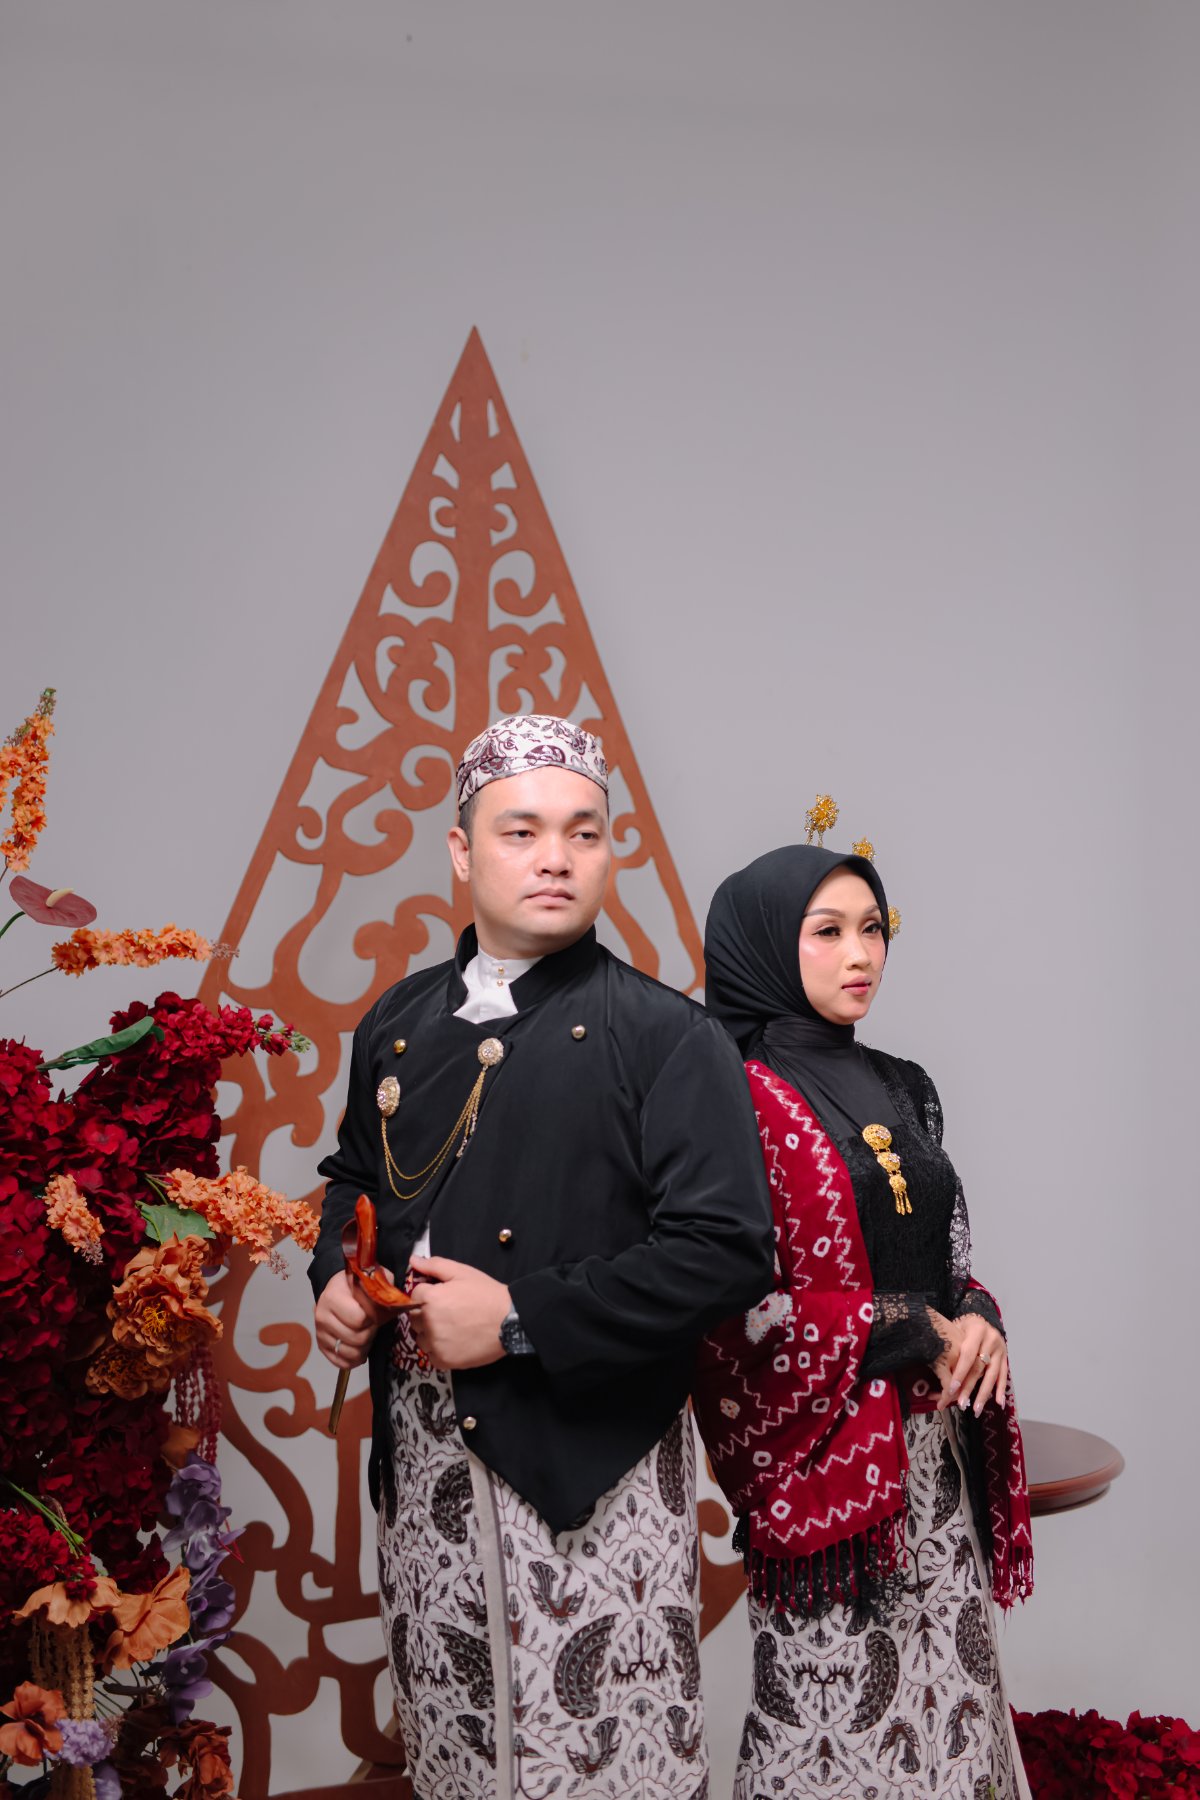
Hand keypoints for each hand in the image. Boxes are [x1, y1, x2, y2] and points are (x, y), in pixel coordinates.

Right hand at [314, 1268, 393, 1368]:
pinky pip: (341, 1363)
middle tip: (374, 1326)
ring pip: (350, 1353)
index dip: (374, 1319)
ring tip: (367, 1336)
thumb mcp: (370, 1277)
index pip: (359, 1319)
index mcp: (332, 1298)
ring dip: (364, 1348)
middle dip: (371, 1334)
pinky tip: (360, 1351)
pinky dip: (354, 1360)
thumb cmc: (355, 1285)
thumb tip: (395, 1302)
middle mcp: (322, 1317)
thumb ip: (383, 1286)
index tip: (377, 1314)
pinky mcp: (321, 1346)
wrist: (337, 1289)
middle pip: (356, 1338)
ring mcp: (320, 1333)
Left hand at [407, 1256, 510, 1370]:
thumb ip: (434, 1265)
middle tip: (449, 1312)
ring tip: (452, 1328)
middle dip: (427, 1313)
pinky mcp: (444, 1360)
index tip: (443, 1297)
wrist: (510, 1321)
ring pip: (421, 1338)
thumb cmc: (486, 1294)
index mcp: (430, 1298)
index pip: (415, 1296)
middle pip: (415, 1317)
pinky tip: (454, 1342)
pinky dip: (439, 1350)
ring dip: (430, 1333)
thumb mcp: (462, 1272)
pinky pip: (431, 1355)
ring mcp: (435, 1344)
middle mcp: (428, 1322)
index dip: (429, 1294)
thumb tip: (413, 1260)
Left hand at [928, 1308, 1008, 1414]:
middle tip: (961, 1404)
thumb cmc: (963, 1326)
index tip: (951, 1389)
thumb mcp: (956, 1328)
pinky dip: (1001, 1390)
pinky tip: (999, 1403)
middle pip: (979, 1368)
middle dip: (969, 1388)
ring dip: (984, 1394)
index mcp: (977, 1331)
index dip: (960, 1373)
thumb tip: (939, 1371)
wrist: (982, 1317)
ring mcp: (1000, 1350)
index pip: (968, 1355)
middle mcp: (991, 1340)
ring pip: (992, 1375)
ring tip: (976, 1410)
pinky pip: (1004, 1375)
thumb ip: (952, 1346)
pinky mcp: (1005, 1357)